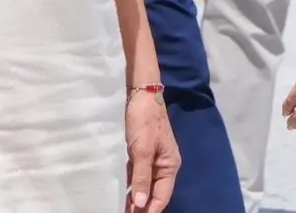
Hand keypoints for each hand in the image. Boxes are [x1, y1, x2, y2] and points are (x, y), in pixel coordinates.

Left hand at [123, 88, 178, 212]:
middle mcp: (164, 164)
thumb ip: (142, 177)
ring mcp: (154, 158)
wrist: (142, 94)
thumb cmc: (144, 121)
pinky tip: (126, 194)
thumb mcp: (142, 150)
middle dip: (143, 206)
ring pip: (146, 185)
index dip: (150, 210)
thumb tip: (141, 203)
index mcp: (169, 165)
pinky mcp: (143, 153)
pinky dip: (134, 186)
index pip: (161, 195)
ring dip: (137, 198)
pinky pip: (139, 175)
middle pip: (154, 192)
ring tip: (125, 210)